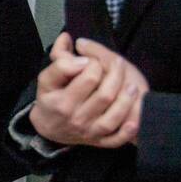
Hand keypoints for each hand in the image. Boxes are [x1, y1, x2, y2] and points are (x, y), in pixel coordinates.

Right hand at [29, 33, 146, 147]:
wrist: (49, 128)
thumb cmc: (50, 99)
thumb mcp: (46, 79)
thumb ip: (59, 60)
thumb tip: (69, 40)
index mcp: (63, 102)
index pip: (88, 78)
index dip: (95, 64)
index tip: (93, 59)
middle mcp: (77, 118)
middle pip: (105, 95)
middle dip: (116, 75)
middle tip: (119, 64)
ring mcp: (91, 132)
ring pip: (114, 116)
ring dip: (127, 99)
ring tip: (131, 85)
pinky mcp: (100, 141)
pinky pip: (117, 139)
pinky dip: (128, 130)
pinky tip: (133, 118)